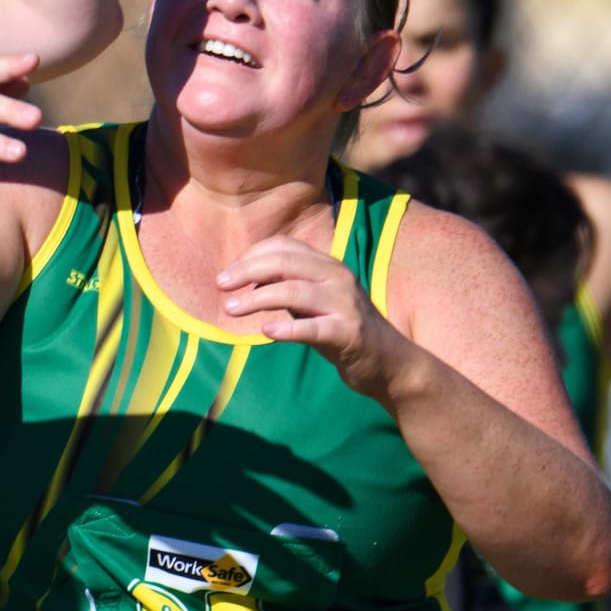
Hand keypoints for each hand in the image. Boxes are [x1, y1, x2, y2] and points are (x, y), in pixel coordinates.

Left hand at [216, 235, 412, 398]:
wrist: (390, 363)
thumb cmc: (342, 329)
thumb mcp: (314, 301)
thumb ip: (286, 286)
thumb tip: (246, 279)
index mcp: (327, 265)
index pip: (283, 247)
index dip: (250, 257)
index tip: (226, 276)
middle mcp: (337, 278)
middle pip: (284, 262)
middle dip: (246, 271)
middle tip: (220, 286)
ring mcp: (345, 304)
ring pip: (294, 291)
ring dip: (256, 300)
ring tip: (230, 310)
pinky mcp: (349, 334)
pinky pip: (313, 327)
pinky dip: (287, 328)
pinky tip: (266, 331)